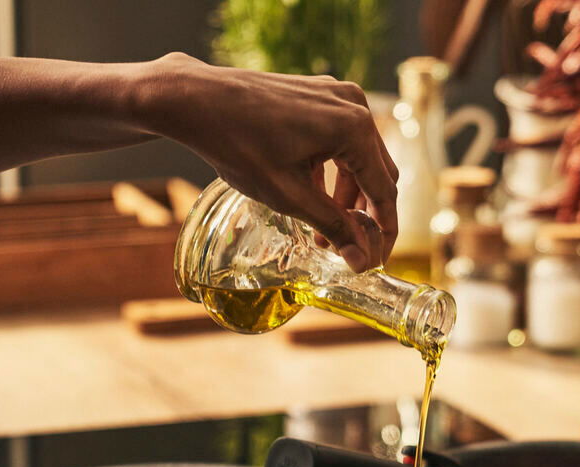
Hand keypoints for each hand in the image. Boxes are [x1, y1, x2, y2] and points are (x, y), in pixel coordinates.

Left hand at [141, 52, 398, 270]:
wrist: (195, 99)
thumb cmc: (237, 142)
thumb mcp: (288, 195)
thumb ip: (332, 227)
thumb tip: (361, 259)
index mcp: (353, 128)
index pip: (384, 189)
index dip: (384, 230)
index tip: (380, 258)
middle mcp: (354, 105)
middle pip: (378, 171)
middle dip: (366, 213)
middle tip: (354, 248)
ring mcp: (336, 94)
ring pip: (359, 157)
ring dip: (348, 194)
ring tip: (325, 229)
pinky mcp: (319, 93)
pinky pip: (340, 139)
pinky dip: (333, 170)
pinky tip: (312, 195)